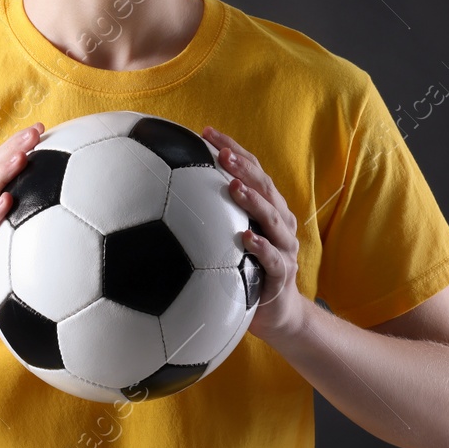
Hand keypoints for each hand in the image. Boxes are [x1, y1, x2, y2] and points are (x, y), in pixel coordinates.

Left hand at [203, 126, 304, 341]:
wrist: (276, 315)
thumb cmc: (247, 271)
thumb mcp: (228, 240)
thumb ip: (212, 216)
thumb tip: (164, 192)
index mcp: (268, 209)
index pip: (252, 170)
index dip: (233, 149)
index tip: (206, 132)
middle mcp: (280, 222)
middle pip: (265, 187)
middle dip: (244, 167)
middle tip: (221, 153)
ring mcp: (285, 248)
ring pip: (273, 218)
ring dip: (253, 201)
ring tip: (234, 186)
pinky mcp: (282, 274)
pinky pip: (273, 259)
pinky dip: (261, 247)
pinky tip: (245, 239)